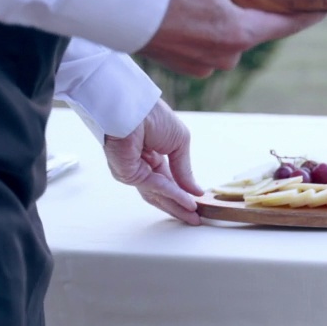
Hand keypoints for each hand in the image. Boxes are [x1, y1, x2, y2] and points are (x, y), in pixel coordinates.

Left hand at [104, 99, 205, 225]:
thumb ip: (185, 170)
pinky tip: (186, 201)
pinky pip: (153, 187)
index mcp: (153, 156)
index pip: (169, 180)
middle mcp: (142, 166)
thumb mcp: (180, 143)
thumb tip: (195, 192)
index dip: (184, 193)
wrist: (135, 107)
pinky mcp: (128, 174)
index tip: (198, 204)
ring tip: (193, 215)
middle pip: (162, 192)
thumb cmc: (154, 116)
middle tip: (196, 218)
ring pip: (157, 194)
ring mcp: (133, 172)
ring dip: (176, 205)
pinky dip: (171, 194)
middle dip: (180, 206)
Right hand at [138, 0, 323, 76]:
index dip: (307, 15)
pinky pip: (202, 44)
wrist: (118, 6)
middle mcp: (226, 57)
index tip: (323, 8)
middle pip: (251, 30)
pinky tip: (183, 10)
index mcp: (240, 34)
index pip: (286, 25)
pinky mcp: (181, 65)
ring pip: (224, 37)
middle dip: (250, 10)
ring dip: (221, 19)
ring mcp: (202, 65)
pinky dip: (200, 28)